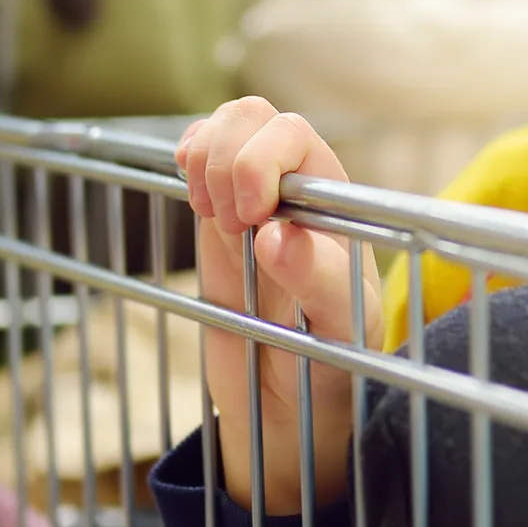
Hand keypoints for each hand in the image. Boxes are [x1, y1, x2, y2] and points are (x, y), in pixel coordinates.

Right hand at [176, 98, 379, 514]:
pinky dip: (187, 162)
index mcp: (338, 205)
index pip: (294, 135)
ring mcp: (254, 200)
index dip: (260, 161)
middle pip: (252, 117)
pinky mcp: (217, 220)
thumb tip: (277, 234)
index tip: (252, 220)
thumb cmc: (332, 368)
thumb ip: (320, 283)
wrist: (288, 409)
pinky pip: (199, 160)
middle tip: (229, 223)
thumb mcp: (340, 334)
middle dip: (226, 158)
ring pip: (222, 129)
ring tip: (211, 213)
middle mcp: (297, 190)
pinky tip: (195, 198)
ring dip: (203, 158)